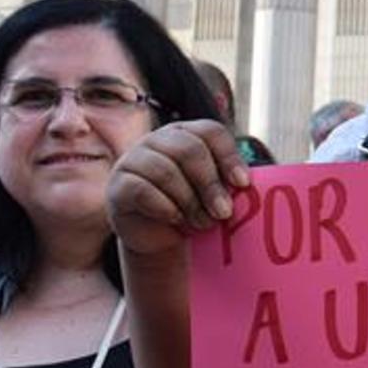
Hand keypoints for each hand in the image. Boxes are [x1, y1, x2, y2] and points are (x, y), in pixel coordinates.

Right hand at [107, 120, 248, 257]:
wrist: (158, 235)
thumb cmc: (192, 207)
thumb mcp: (213, 192)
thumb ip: (229, 183)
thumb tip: (249, 185)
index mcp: (186, 133)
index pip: (210, 132)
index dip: (229, 156)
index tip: (243, 184)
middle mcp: (158, 140)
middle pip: (189, 150)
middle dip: (210, 184)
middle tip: (224, 213)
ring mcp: (134, 159)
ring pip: (166, 171)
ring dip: (189, 202)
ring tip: (202, 223)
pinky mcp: (118, 185)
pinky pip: (143, 190)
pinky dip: (165, 207)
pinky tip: (176, 219)